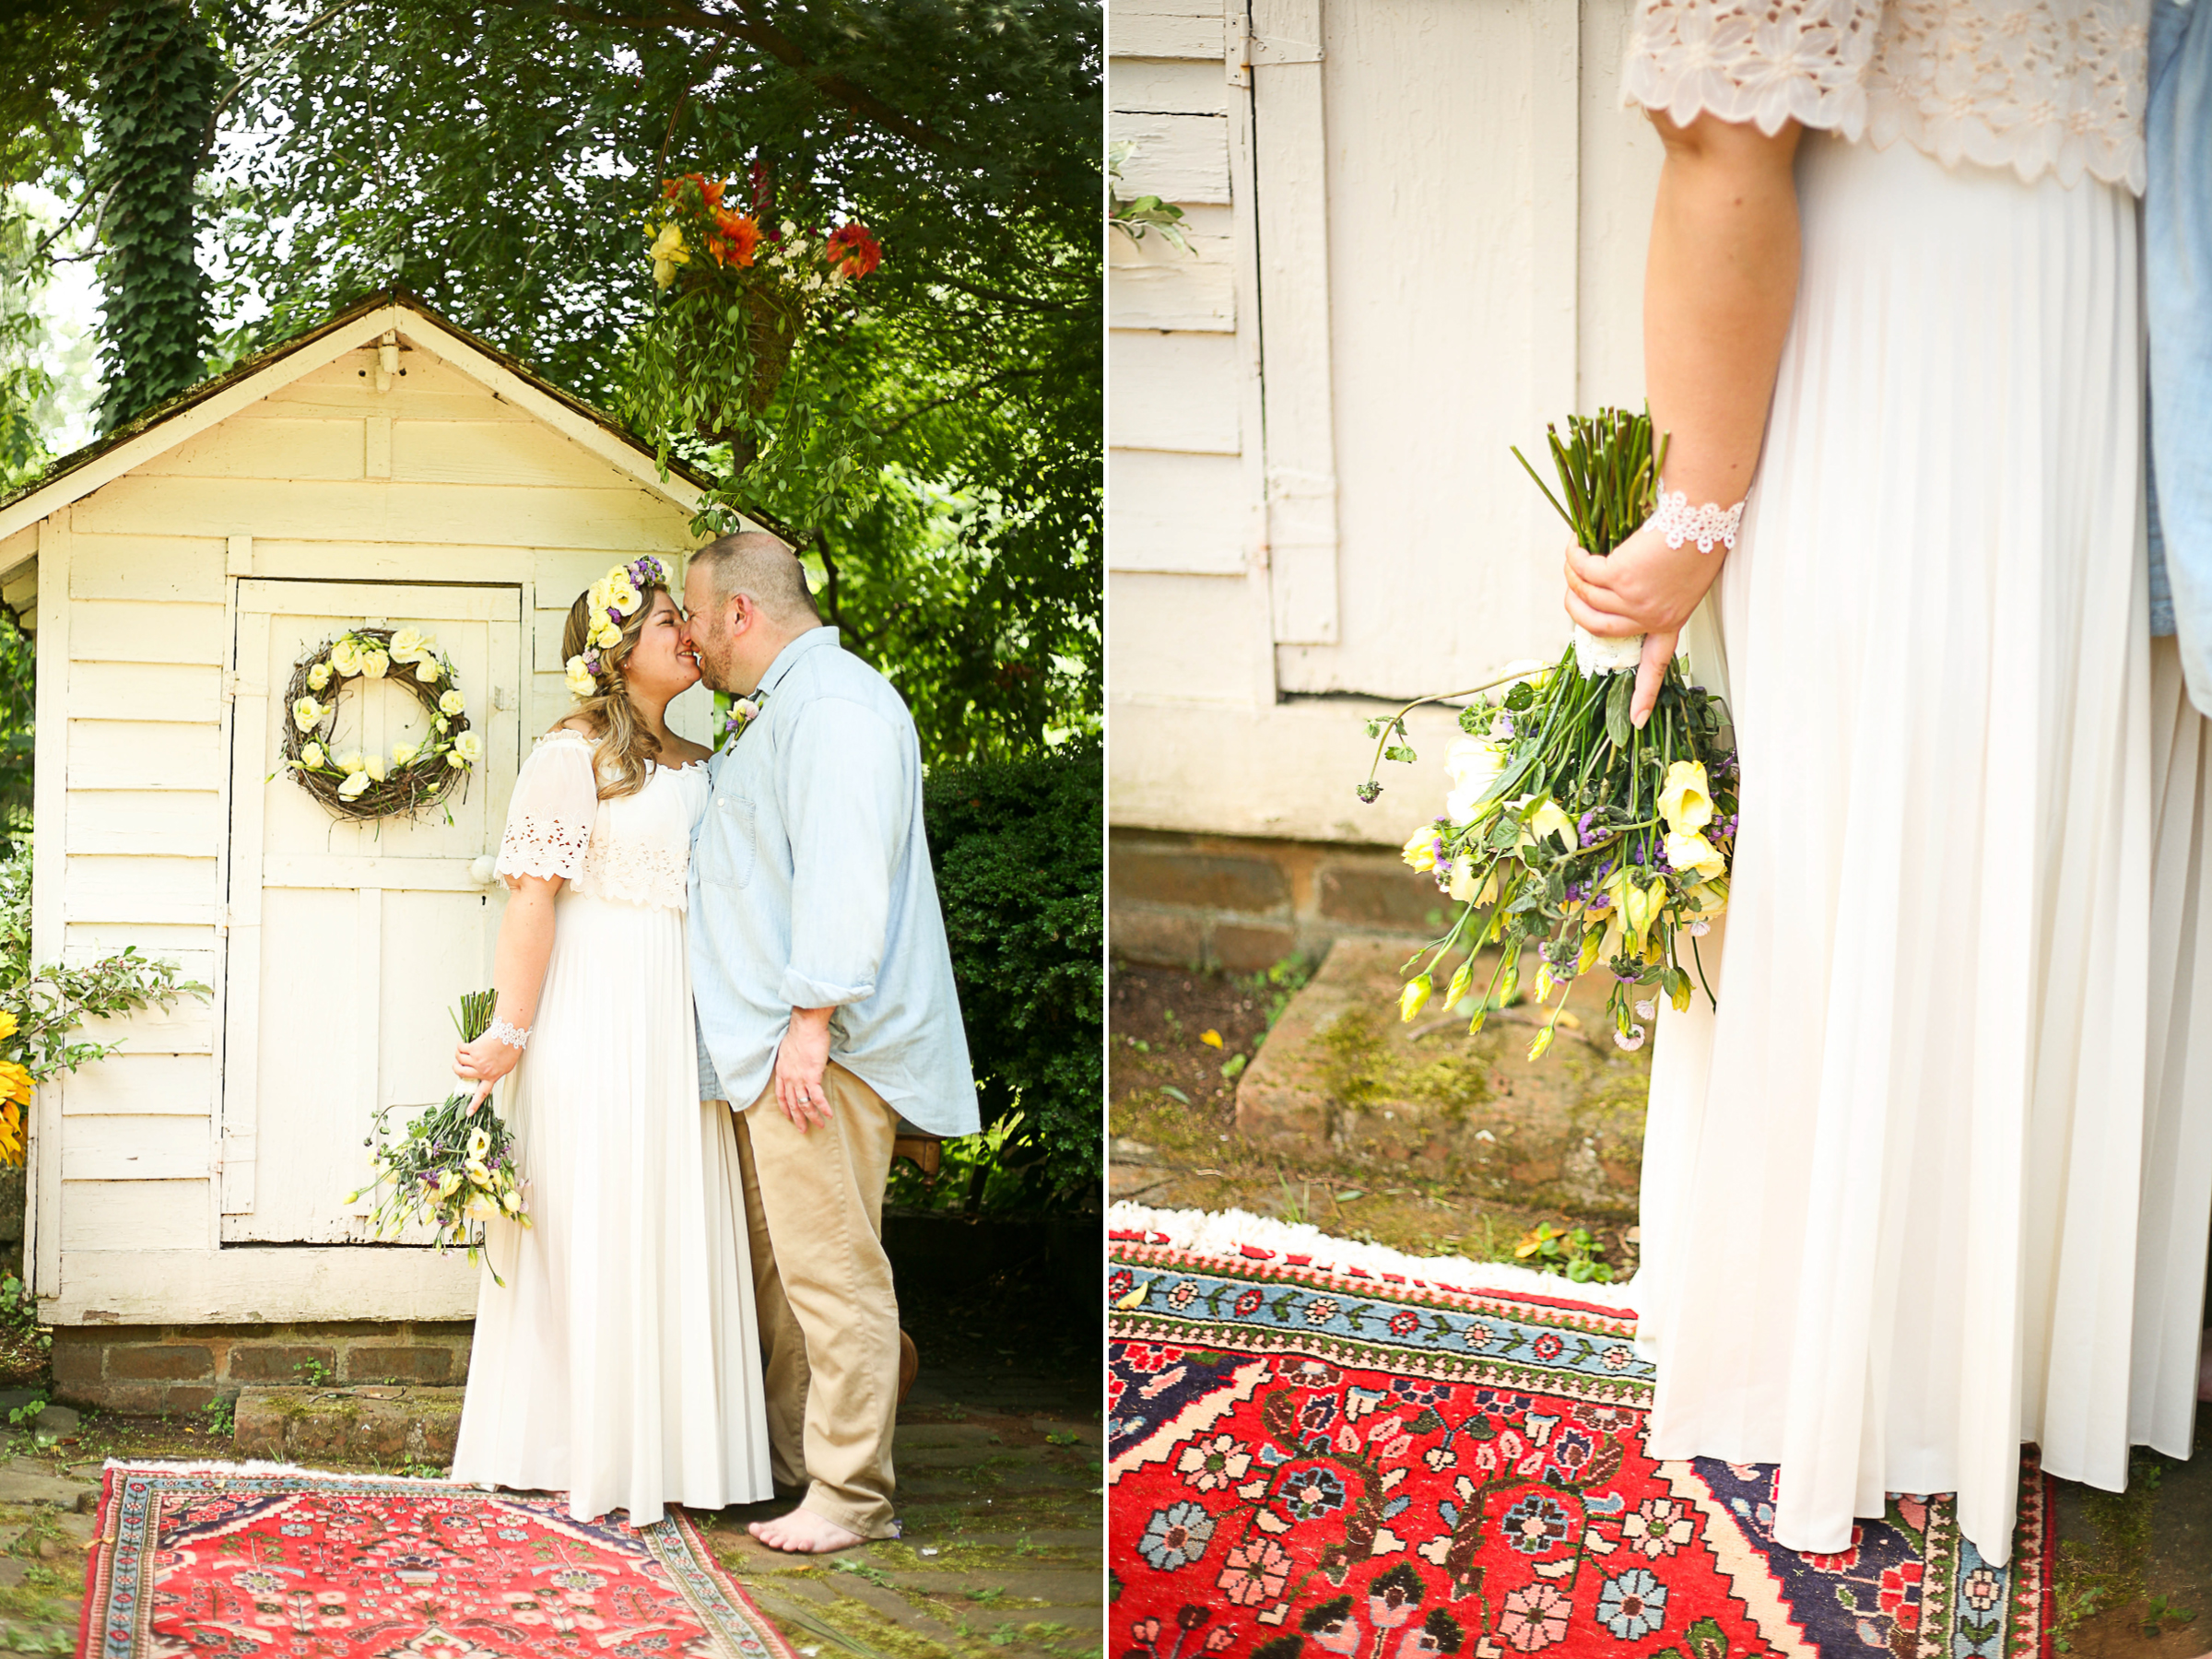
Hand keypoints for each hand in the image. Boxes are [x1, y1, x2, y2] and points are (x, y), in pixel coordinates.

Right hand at [453, 1030, 521, 1109]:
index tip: (468, 1113)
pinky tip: (464, 1042)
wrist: (511, 1032)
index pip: (482, 1093)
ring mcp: (477, 1061)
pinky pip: (460, 1049)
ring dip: (459, 1054)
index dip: (474, 1104)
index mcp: (493, 1076)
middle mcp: (484, 1071)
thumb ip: (495, 1071)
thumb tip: (484, 1073)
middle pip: (462, 1073)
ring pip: (459, 1060)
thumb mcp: (507, 1065)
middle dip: (456, 1068)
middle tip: (458, 1063)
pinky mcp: (473, 1050)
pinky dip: (460, 1045)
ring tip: (464, 1048)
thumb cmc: (512, 1046)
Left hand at [774, 1008, 833, 1130]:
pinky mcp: (812, 1076)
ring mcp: (799, 1078)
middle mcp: (788, 1077)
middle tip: (802, 1130)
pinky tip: (829, 1115)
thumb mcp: (789, 1048)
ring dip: (812, 1117)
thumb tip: (798, 1062)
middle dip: (798, 1118)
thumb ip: (792, 1059)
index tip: (788, 1116)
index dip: (784, 1107)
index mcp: (781, 1071)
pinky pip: (817, 1097)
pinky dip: (823, 1107)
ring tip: (819, 1125)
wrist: (806, 1026)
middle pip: (792, 1103)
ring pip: (804, 1104)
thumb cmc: (800, 1032)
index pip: (780, 1094)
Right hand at [1561, 517, 1723, 728]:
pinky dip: (1575, 556)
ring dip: (1572, 575)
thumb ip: (1659, 591)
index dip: (1644, 694)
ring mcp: (1634, 598)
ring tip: (1576, 555)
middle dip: (1575, 610)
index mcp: (1672, 619)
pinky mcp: (1619, 575)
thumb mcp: (1686, 574)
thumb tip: (1621, 591)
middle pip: (1598, 627)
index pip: (1656, 665)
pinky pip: (1583, 572)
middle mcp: (1651, 615)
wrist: (1703, 510)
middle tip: (1571, 589)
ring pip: (1585, 596)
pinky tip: (1578, 543)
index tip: (1637, 721)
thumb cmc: (1700, 532)